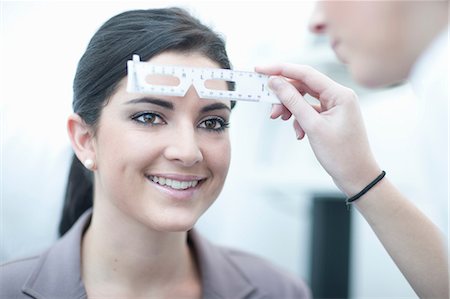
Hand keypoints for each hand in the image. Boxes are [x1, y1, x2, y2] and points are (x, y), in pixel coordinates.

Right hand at [256, 64, 380, 195]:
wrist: (357, 177)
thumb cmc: (342, 154)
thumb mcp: (313, 126)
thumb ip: (293, 101)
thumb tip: (276, 83)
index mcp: (339, 94)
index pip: (305, 73)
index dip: (281, 69)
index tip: (261, 69)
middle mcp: (338, 96)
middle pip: (303, 85)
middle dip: (284, 95)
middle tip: (269, 106)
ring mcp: (334, 106)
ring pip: (304, 98)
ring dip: (289, 108)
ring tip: (280, 119)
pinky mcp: (330, 116)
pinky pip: (308, 110)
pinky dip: (298, 119)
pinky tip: (298, 133)